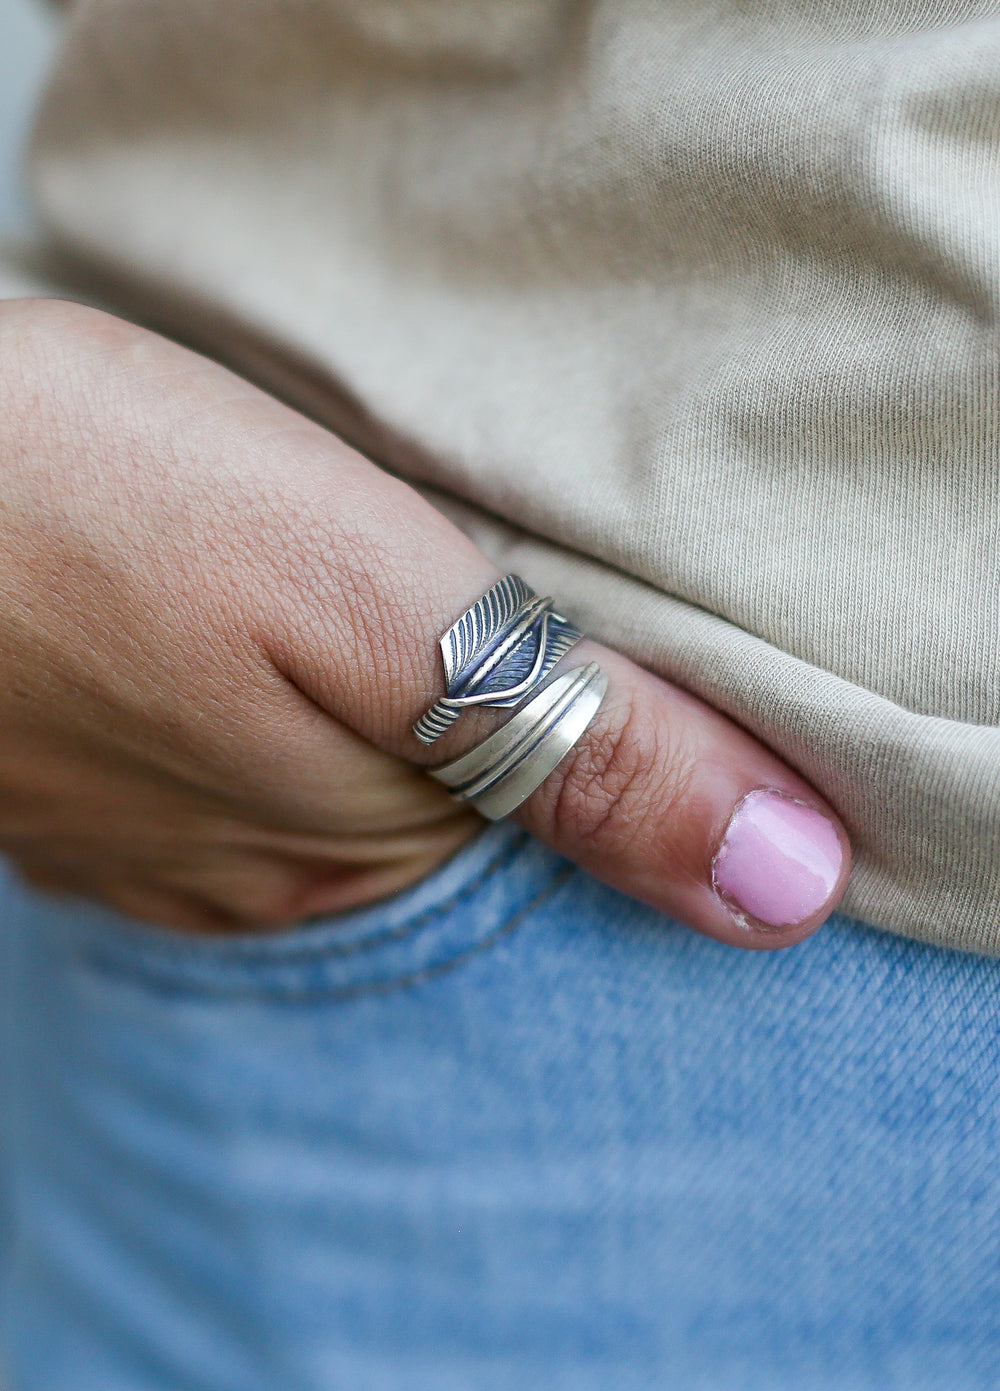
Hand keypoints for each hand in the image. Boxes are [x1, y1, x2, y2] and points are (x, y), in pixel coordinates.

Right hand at [0, 298, 848, 943]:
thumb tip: (786, 884)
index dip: (643, 759)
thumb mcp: (375, 604)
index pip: (569, 840)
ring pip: (354, 810)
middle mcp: (270, 885)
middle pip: (462, 832)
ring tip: (407, 644)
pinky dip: (295, 732)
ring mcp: (167, 851)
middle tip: (536, 632)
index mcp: (367, 849)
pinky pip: (247, 789)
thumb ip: (577, 745)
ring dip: (402, 738)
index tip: (672, 676)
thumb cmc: (91, 505)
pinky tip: (277, 671)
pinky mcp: (94, 795)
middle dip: (523, 753)